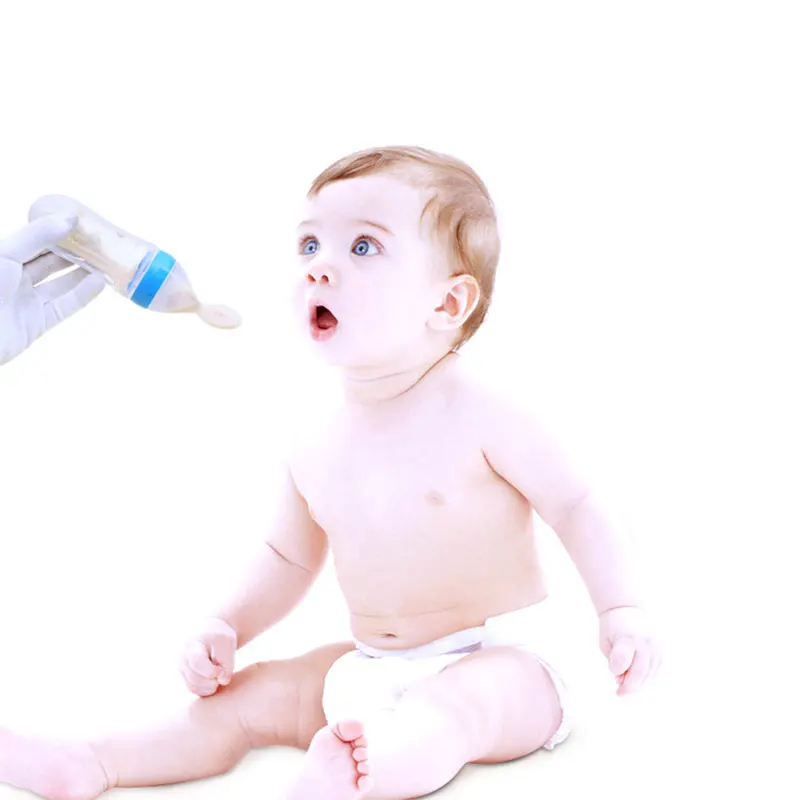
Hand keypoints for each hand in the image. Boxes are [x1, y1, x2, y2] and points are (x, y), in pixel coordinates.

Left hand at [0, 213, 104, 364]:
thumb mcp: (7, 253)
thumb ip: (38, 235)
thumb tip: (71, 218)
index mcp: (2, 258)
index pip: (34, 242)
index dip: (57, 232)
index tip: (81, 224)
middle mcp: (14, 279)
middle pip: (49, 263)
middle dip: (73, 253)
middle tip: (97, 242)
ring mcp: (27, 302)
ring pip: (60, 285)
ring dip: (82, 273)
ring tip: (104, 260)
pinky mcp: (37, 324)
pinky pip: (65, 306)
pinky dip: (83, 295)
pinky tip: (99, 282)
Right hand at [179, 618, 237, 696]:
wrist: (210, 632)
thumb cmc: (219, 637)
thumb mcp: (227, 642)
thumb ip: (227, 662)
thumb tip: (222, 681)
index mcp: (191, 646)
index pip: (197, 663)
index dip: (212, 671)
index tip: (221, 668)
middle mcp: (182, 659)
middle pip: (195, 679)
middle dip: (213, 680)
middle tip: (222, 672)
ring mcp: (181, 669)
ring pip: (194, 687)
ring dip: (210, 686)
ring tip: (219, 675)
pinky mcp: (185, 677)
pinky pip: (194, 690)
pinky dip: (207, 689)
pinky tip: (215, 680)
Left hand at [598, 606, 660, 695]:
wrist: (627, 608)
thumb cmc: (612, 627)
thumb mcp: (605, 642)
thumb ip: (613, 662)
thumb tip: (622, 682)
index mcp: (627, 637)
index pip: (622, 661)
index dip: (616, 671)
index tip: (613, 673)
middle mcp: (645, 642)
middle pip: (639, 673)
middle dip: (628, 687)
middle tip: (619, 693)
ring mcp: (656, 646)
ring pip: (650, 674)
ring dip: (638, 683)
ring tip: (626, 682)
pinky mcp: (662, 649)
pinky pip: (656, 670)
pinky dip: (646, 677)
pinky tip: (637, 676)